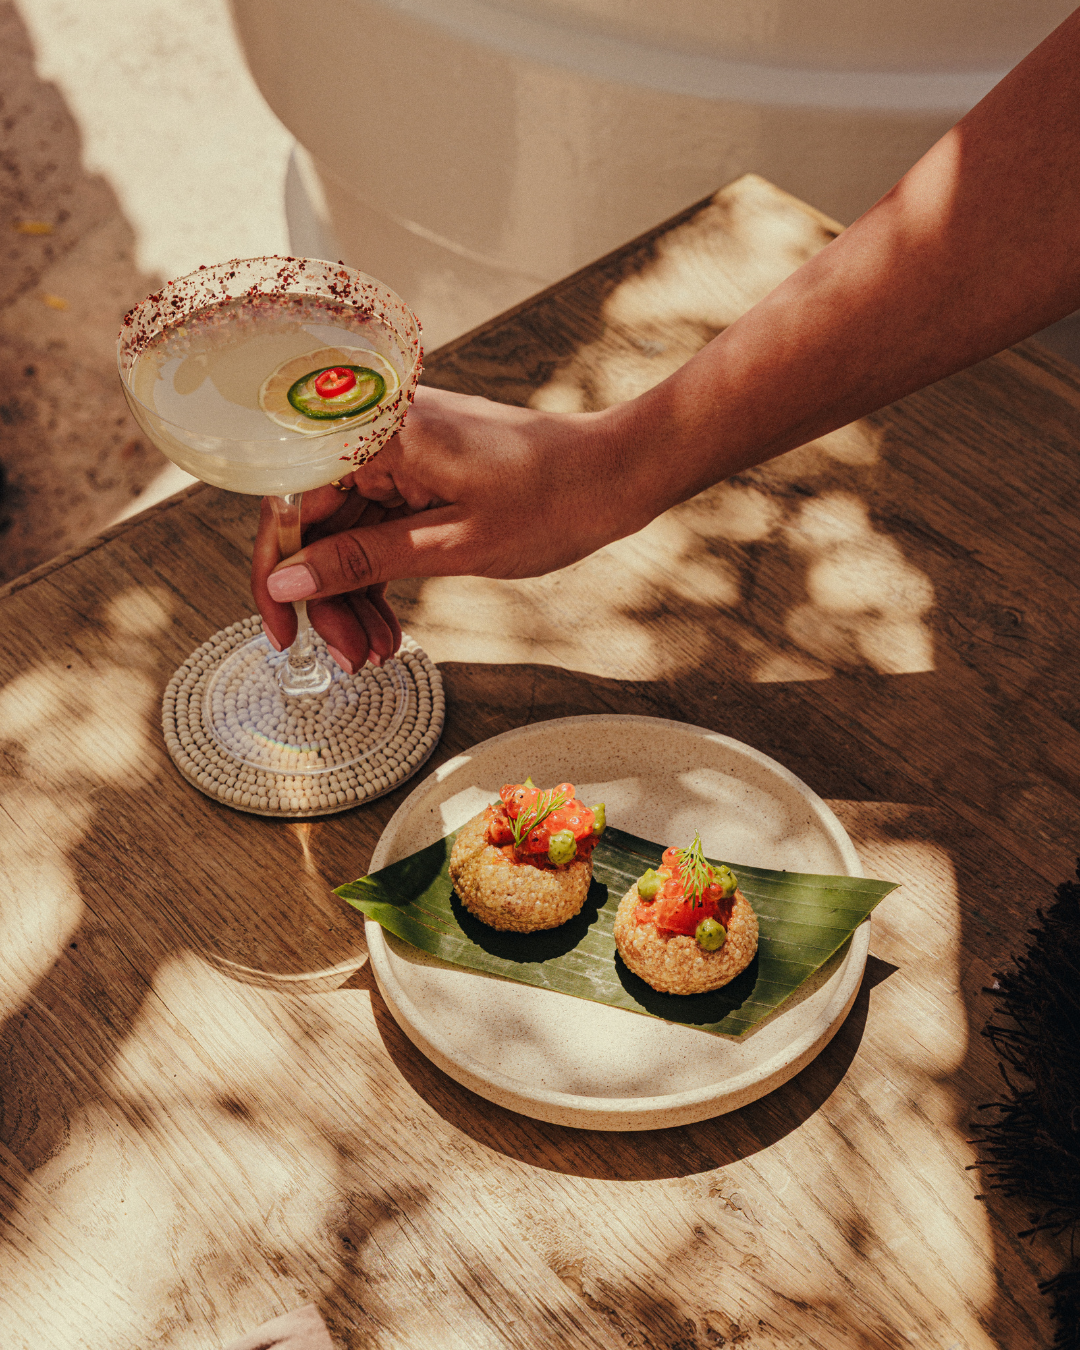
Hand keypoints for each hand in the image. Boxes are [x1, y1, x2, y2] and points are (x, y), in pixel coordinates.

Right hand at [252, 386, 643, 669]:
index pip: (292, 501)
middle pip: (318, 522)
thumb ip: (363, 560)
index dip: (278, 571)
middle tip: (349, 659)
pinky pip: (379, 526)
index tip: (285, 632)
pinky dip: (382, 576)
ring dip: (355, 596)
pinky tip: (390, 628)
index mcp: (380, 433)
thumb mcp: (453, 545)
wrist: (619, 474)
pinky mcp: (423, 472)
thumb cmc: (552, 500)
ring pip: (348, 532)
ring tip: (376, 654)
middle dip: (327, 597)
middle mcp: (380, 431)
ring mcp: (402, 452)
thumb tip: (287, 581)